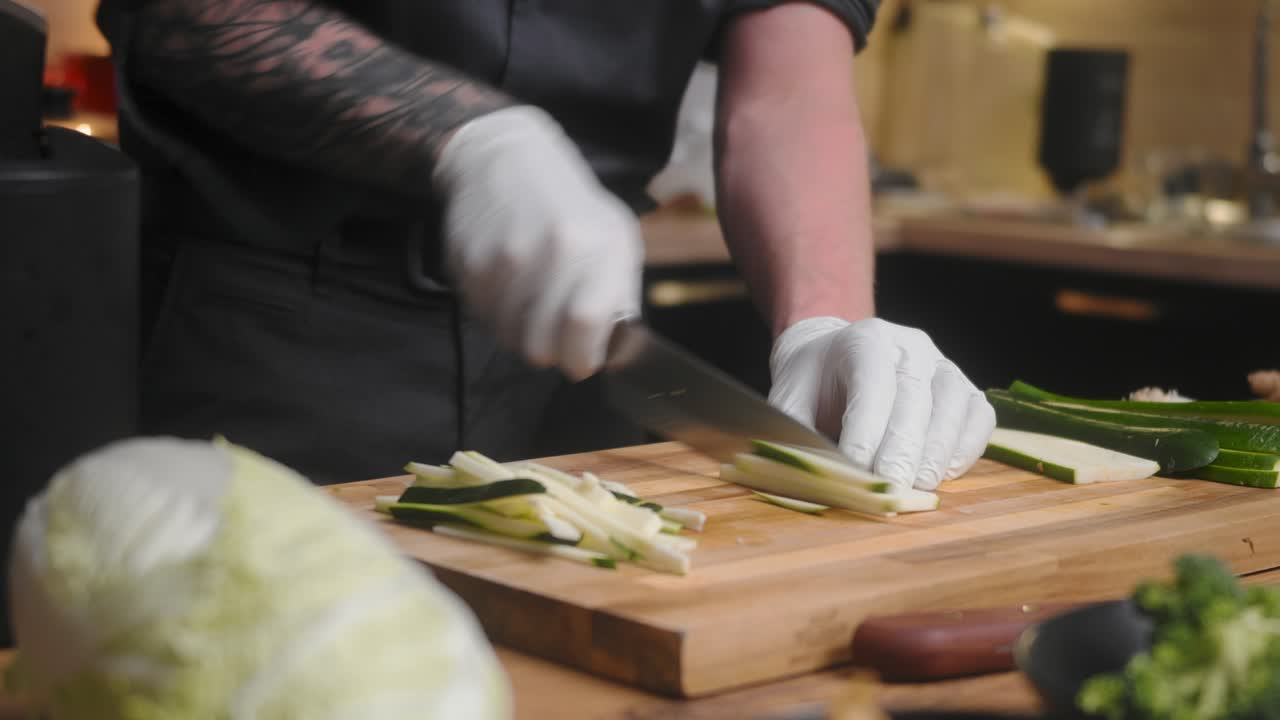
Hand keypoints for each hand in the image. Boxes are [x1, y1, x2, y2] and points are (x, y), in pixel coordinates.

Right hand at [433, 106, 642, 380]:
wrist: (504, 158)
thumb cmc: (571, 206)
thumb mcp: (615, 237)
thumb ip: (620, 295)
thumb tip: (616, 352)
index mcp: (594, 246)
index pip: (584, 325)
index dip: (582, 357)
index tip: (582, 361)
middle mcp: (548, 251)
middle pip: (541, 345)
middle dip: (552, 351)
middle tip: (555, 334)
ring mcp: (503, 258)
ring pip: (509, 338)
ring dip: (522, 333)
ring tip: (532, 302)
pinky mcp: (468, 263)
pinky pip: (484, 317)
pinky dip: (498, 313)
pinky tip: (509, 285)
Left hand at [767, 317, 995, 489]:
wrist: (835, 359)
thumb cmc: (813, 384)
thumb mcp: (789, 399)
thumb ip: (793, 432)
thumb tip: (800, 473)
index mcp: (865, 340)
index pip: (872, 383)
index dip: (866, 428)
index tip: (857, 469)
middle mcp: (910, 346)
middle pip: (915, 397)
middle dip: (902, 449)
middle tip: (891, 489)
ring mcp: (943, 366)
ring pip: (953, 406)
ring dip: (936, 453)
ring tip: (917, 487)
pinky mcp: (966, 391)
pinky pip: (979, 418)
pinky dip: (965, 449)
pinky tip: (943, 474)